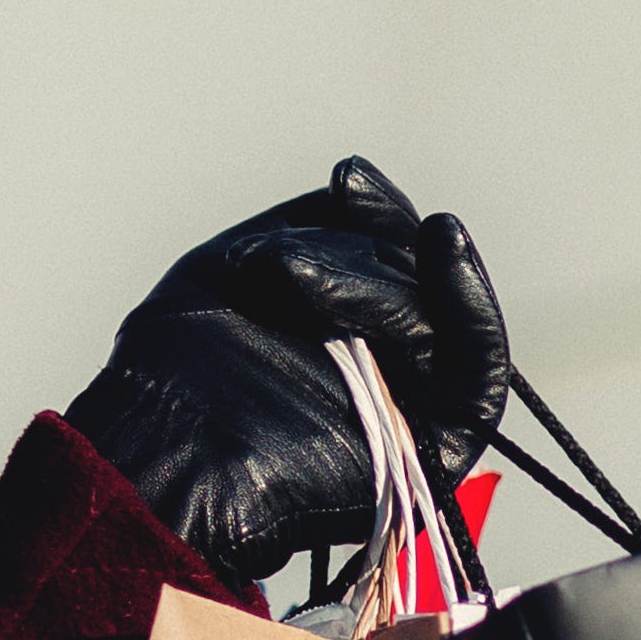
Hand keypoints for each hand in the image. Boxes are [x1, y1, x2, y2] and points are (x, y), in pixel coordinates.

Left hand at [63, 155, 507, 588]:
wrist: (160, 462)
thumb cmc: (176, 375)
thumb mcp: (229, 272)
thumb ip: (303, 229)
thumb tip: (358, 187)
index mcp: (339, 329)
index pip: (387, 258)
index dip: (376, 213)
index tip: (348, 177)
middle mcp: (383, 366)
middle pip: (414, 282)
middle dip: (359, 256)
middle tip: (286, 267)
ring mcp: (415, 405)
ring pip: (438, 317)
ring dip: (382, 283)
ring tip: (300, 282)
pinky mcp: (440, 447)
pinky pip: (480, 373)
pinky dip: (472, 308)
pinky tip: (444, 250)